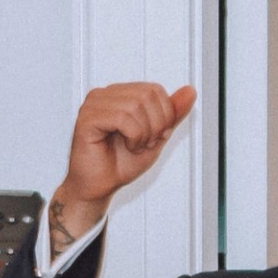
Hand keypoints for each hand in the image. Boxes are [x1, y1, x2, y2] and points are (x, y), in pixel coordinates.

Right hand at [52, 81, 198, 250]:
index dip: (164, 115)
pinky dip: (133, 136)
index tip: (154, 137)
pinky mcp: (86, 119)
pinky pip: (121, 117)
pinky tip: (127, 146)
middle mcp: (105, 94)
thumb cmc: (121, 163)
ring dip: (143, 133)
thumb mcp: (157, 136)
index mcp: (119, 94)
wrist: (100, 188)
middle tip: (145, 144)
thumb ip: (173, 114)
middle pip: (147, 94)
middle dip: (156, 124)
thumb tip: (191, 91)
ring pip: (135, 105)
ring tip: (134, 147)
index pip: (154, 89)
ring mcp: (93, 105)